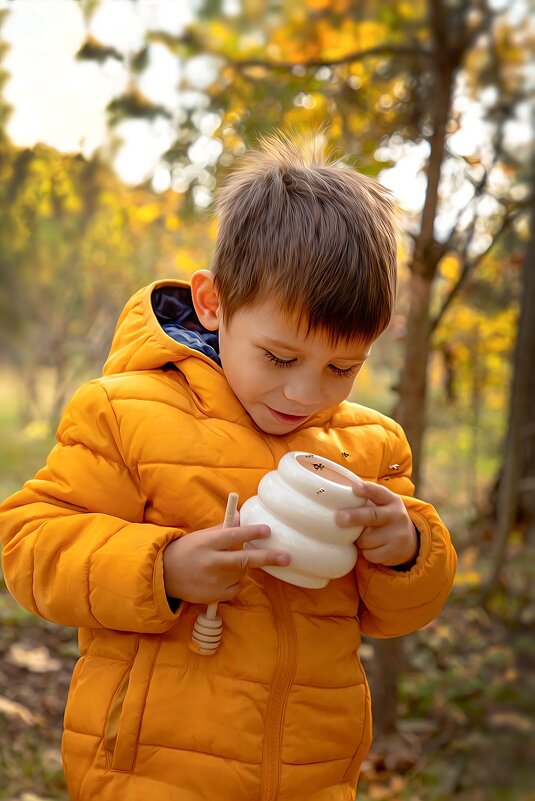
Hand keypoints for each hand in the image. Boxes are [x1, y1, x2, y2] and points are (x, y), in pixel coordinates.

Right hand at [163, 518, 290, 603]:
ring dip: (241, 567)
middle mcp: (211, 562)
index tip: (267, 530)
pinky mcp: (214, 596)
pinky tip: (220, 578)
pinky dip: (233, 582)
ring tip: (224, 564)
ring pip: (241, 573)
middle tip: (286, 557)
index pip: (233, 536)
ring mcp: (213, 582)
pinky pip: (235, 588)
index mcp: (207, 543)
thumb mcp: (202, 536)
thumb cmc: (187, 551)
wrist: (164, 576)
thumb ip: (223, 528)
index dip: (251, 533)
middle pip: (244, 560)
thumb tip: (241, 516)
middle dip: (267, 558)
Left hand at [336, 480, 418, 566]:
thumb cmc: (383, 519)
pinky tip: (373, 547)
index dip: (367, 490)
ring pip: (366, 539)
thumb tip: (334, 497)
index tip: (355, 487)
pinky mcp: (394, 552)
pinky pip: (369, 554)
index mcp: (391, 500)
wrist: (409, 543)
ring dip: (359, 540)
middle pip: (373, 516)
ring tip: (365, 536)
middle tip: (339, 518)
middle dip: (355, 517)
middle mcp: (397, 516)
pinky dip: (366, 552)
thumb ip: (364, 501)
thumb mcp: (381, 505)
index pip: (379, 493)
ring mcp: (397, 535)